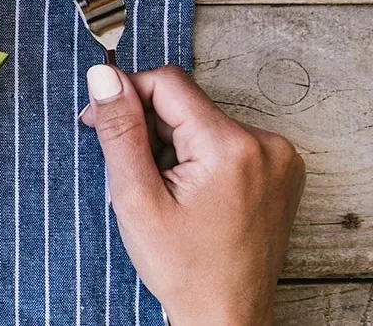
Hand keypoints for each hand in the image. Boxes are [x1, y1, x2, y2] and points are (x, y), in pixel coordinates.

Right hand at [81, 65, 303, 325]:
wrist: (227, 316)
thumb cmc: (183, 268)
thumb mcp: (136, 198)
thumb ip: (120, 131)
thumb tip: (104, 76)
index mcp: (230, 146)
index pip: (167, 83)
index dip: (125, 97)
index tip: (99, 125)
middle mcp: (265, 143)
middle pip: (185, 104)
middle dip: (149, 130)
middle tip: (134, 176)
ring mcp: (278, 157)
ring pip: (201, 121)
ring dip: (171, 144)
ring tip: (164, 192)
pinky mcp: (279, 169)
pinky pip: (224, 140)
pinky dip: (197, 157)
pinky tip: (189, 193)